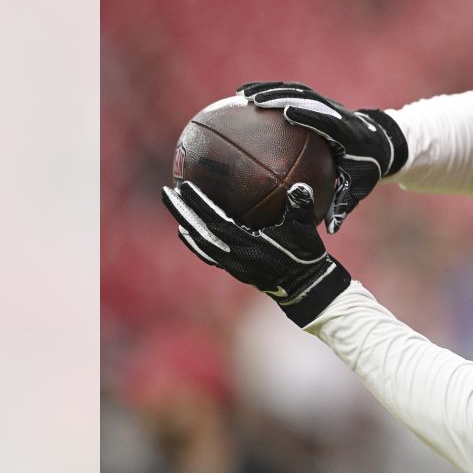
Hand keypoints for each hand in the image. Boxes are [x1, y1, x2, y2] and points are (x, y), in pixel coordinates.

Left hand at [161, 180, 351, 326]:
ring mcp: (231, 263)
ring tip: (175, 208)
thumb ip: (301, 207)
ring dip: (185, 224)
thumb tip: (299, 186)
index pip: (214, 220)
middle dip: (181, 211)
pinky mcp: (233, 268)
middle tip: (166, 191)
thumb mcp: (305, 230)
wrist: (304, 287)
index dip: (199, 204)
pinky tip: (189, 233)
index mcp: (245, 243)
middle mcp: (232, 254)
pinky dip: (194, 241)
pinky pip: (206, 253)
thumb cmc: (304, 256)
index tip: (184, 186)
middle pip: (198, 231)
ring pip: (199, 243)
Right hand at [238, 82, 407, 232]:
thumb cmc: (367, 169)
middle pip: (308, 97)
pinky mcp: (319, 102)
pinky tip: (246, 99)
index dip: (310, 114)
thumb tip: (329, 228)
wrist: (382, 144)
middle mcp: (337, 113)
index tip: (287, 113)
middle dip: (282, 95)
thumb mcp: (359, 187)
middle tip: (254, 101)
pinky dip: (271, 93)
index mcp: (348, 133)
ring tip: (241, 94)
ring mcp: (328, 104)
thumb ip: (344, 204)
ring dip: (270, 89)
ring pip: (298, 91)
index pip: (327, 119)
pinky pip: (294, 94)